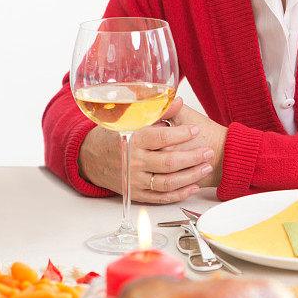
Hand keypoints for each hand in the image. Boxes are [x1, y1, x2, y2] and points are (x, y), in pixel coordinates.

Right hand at [77, 98, 222, 203]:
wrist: (90, 156)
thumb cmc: (112, 134)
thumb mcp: (130, 118)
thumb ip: (156, 111)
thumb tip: (177, 100)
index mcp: (132, 140)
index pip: (160, 138)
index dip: (180, 134)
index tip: (195, 130)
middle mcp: (133, 162)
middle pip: (168, 162)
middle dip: (192, 157)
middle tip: (208, 151)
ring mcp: (134, 180)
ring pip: (167, 182)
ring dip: (190, 176)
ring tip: (206, 167)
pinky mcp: (136, 193)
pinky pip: (160, 197)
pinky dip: (178, 194)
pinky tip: (193, 186)